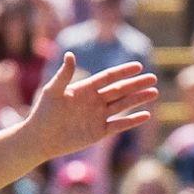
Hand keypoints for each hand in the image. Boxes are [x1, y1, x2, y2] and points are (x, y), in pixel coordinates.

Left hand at [17, 54, 158, 162]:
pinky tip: (145, 115)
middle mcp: (94, 101)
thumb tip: (70, 54)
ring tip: (154, 93)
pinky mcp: (98, 132)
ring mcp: (98, 116)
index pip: (108, 77)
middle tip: (154, 78)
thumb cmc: (43, 113)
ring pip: (122, 105)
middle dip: (136, 84)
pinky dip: (131, 120)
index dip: (123, 72)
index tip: (138, 66)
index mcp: (85, 89)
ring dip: (138, 99)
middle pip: (120, 90)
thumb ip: (64, 74)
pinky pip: (118, 125)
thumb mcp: (53, 91)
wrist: (39, 138)